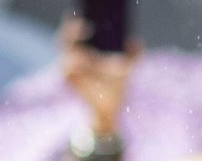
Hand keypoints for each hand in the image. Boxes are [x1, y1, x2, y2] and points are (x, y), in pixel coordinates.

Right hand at [59, 17, 139, 137]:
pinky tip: (83, 57)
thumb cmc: (116, 86)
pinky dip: (74, 63)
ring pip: (66, 51)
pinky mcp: (69, 81)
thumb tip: (135, 41)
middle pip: (66, 36)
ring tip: (87, 35)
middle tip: (87, 24)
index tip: (84, 10)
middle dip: (73, 28)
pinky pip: (67, 68)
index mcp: (85, 51)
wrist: (111, 110)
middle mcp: (74, 58)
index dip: (76, 19)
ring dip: (76, 44)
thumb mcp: (128, 68)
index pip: (76, 29)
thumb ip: (133, 54)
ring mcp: (70, 69)